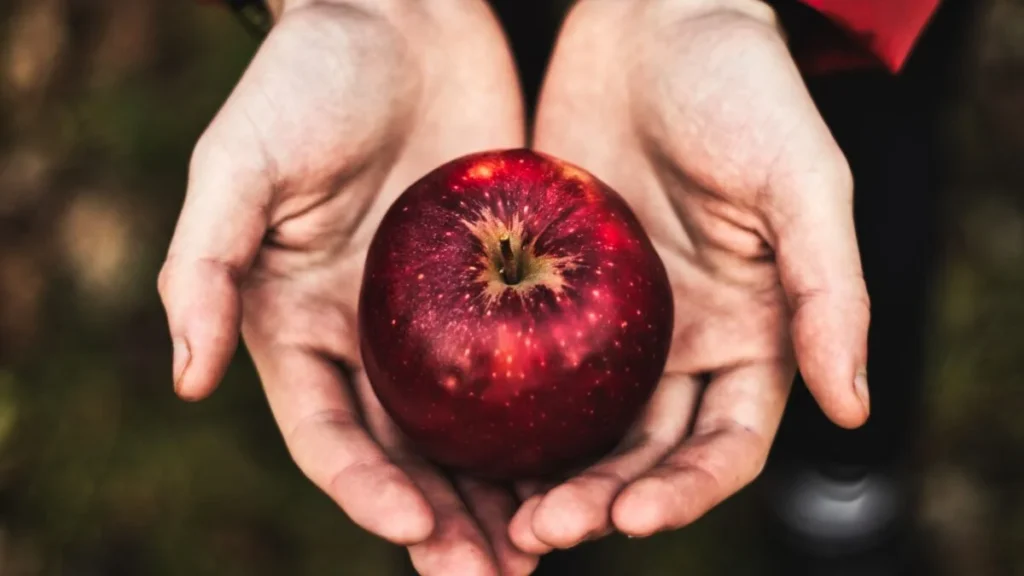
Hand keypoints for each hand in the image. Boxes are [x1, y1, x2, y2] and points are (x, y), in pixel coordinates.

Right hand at [159, 2, 535, 573]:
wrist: (402, 14)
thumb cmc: (310, 78)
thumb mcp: (242, 162)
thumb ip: (206, 264)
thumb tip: (187, 376)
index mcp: (304, 326)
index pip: (332, 434)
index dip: (366, 490)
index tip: (412, 528)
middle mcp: (376, 339)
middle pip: (409, 456)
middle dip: (444, 524)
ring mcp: (447, 320)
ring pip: (477, 433)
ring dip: (506, 497)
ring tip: (546, 549)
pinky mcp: (508, 288)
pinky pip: (537, 368)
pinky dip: (558, 424)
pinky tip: (596, 462)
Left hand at [509, 0, 870, 551]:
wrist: (651, 18)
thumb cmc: (740, 86)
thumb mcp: (800, 179)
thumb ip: (830, 289)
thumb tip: (853, 406)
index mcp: (747, 333)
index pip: (723, 442)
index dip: (687, 491)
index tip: (634, 516)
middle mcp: (676, 343)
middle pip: (641, 452)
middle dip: (601, 501)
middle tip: (542, 532)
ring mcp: (606, 321)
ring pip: (575, 424)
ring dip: (540, 476)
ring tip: (495, 515)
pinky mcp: (543, 285)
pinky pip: (516, 360)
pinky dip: (495, 409)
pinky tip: (452, 436)